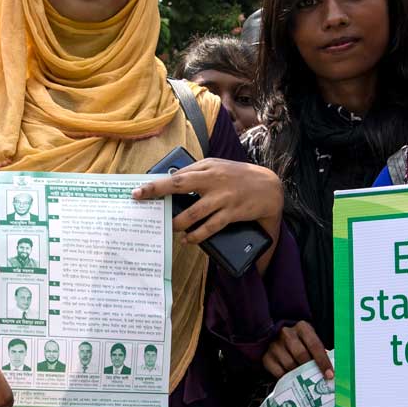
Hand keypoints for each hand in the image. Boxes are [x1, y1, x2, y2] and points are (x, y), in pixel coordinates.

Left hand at [132, 158, 282, 244]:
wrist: (268, 187)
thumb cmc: (238, 177)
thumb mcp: (218, 167)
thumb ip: (197, 173)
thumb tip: (171, 181)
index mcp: (207, 167)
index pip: (176, 175)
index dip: (156, 183)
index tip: (139, 190)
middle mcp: (213, 180)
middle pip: (179, 185)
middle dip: (157, 191)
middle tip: (141, 199)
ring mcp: (222, 197)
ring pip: (193, 212)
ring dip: (177, 223)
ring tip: (169, 228)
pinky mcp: (231, 213)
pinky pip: (210, 227)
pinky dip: (196, 235)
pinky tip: (187, 239)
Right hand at [263, 321, 332, 379]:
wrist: (277, 337)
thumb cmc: (301, 342)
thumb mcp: (311, 341)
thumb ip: (320, 352)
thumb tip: (331, 371)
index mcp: (302, 327)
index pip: (314, 344)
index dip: (323, 361)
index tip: (330, 375)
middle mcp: (286, 333)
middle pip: (301, 354)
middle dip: (311, 369)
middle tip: (318, 380)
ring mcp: (274, 345)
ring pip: (290, 365)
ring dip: (299, 375)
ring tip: (307, 382)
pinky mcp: (266, 357)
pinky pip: (278, 372)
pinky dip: (287, 378)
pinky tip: (294, 382)